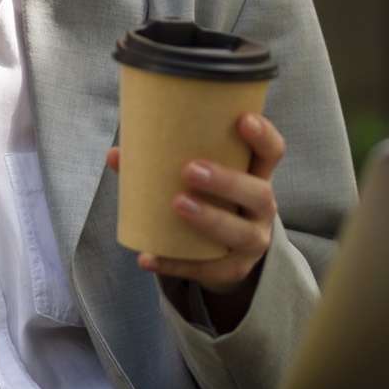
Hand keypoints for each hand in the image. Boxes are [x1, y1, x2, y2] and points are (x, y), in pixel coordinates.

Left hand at [106, 112, 286, 320]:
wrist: (229, 254)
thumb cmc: (211, 200)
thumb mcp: (202, 181)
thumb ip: (165, 163)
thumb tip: (116, 154)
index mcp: (256, 176)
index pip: (271, 152)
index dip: (262, 136)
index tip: (243, 119)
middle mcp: (262, 208)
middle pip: (258, 193)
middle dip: (226, 181)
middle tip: (190, 169)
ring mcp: (252, 241)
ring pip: (240, 233)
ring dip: (209, 219)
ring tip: (178, 205)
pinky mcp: (233, 269)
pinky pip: (206, 268)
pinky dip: (174, 264)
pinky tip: (148, 257)